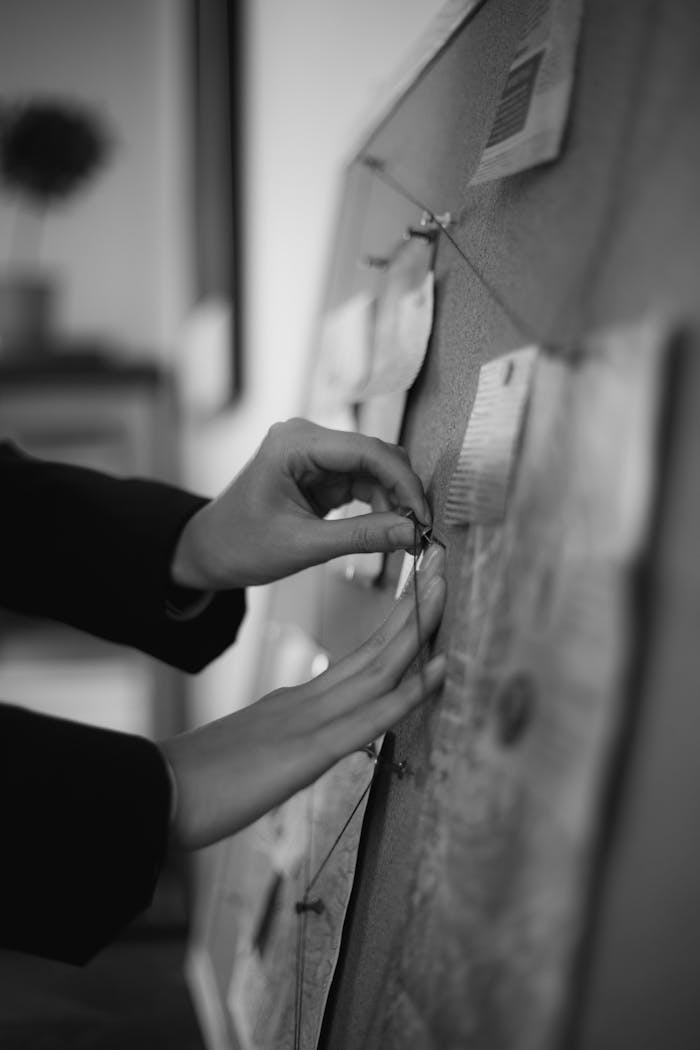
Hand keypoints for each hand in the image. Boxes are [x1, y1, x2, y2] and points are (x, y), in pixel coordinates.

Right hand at [160, 545, 445, 848]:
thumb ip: (287, 739)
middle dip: (413, 610)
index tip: (423, 597)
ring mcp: (309, 723)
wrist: (156, 795)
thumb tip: (315, 739)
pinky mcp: (307, 753)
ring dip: (417, 631)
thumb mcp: (256, 754)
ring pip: (377, 670)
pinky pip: (370, 719)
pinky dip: (409, 693)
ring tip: (446, 592)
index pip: (360, 659)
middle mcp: (308, 702)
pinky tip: (437, 669)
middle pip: (374, 650)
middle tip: (442, 568)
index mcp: (297, 702)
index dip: (396, 627)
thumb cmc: (199, 783)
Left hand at [170, 417, 430, 588]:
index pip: (367, 451)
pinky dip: (379, 504)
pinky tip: (388, 528)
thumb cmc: (241, 545)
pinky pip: (363, 482)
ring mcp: (314, 453)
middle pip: (375, 455)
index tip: (423, 516)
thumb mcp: (304, 546)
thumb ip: (362, 537)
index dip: (403, 482)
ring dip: (392, 501)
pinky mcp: (321, 472)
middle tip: (418, 532)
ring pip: (374, 469)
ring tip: (404, 536)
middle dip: (401, 492)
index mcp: (294, 444)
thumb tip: (412, 533)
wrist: (210, 551)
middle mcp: (306, 438)